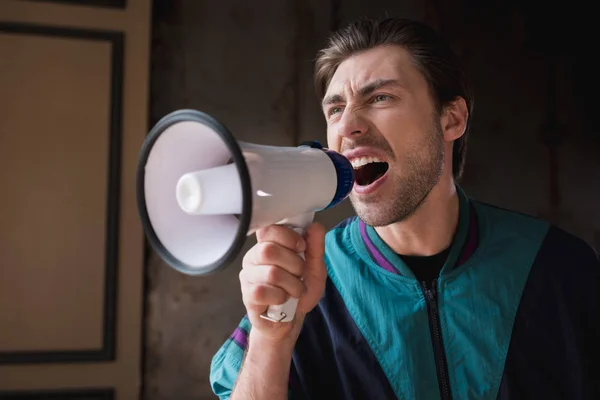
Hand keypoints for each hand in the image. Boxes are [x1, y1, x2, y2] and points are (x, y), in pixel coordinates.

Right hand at [240, 223, 326, 342]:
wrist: (291, 320)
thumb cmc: (299, 291)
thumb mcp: (315, 268)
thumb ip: (316, 247)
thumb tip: (315, 227)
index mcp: (268, 244)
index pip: (270, 229)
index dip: (289, 237)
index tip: (301, 247)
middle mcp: (254, 257)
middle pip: (269, 250)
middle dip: (294, 264)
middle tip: (300, 273)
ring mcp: (248, 276)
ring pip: (271, 273)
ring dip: (292, 284)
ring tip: (296, 291)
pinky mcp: (248, 295)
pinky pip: (263, 292)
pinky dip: (281, 297)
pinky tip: (283, 300)